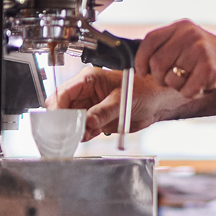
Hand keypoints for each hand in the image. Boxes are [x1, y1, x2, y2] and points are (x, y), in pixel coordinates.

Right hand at [51, 66, 184, 139]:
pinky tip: (88, 135)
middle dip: (62, 120)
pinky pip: (82, 128)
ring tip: (81, 135)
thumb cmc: (143, 90)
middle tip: (67, 132)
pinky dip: (82, 134)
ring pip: (70, 120)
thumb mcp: (121, 100)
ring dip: (73, 130)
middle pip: (62, 107)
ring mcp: (90, 106)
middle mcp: (86, 92)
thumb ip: (103, 111)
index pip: (63, 92)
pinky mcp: (96, 119)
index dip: (58, 107)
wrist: (157, 101)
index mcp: (89, 79)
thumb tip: (87, 122)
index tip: (59, 122)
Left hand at [138, 19, 215, 100]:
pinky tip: (204, 85)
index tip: (143, 73)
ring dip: (180, 87)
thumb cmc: (213, 62)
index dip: (141, 60)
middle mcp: (190, 34)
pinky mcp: (209, 67)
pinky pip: (186, 90)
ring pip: (170, 79)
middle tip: (179, 79)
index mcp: (182, 27)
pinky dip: (193, 93)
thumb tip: (136, 63)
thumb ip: (166, 49)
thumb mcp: (189, 46)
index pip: (149, 41)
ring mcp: (200, 50)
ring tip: (195, 79)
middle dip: (162, 79)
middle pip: (156, 63)